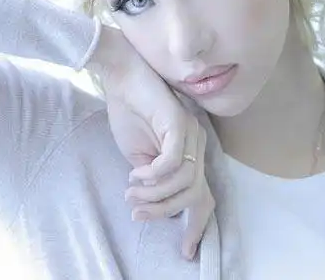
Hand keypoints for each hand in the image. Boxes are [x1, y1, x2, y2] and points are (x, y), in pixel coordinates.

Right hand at [86, 24, 214, 260]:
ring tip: (131, 191)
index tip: (185, 250)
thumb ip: (152, 178)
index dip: (197, 225)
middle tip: (138, 214)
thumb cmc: (129, 110)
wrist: (121, 74)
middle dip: (168, 213)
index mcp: (188, 153)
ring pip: (184, 183)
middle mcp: (196, 144)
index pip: (202, 196)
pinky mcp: (179, 123)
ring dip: (154, 195)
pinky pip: (173, 163)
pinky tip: (136, 174)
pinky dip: (154, 175)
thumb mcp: (138, 154)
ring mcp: (191, 134)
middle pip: (196, 195)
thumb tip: (156, 202)